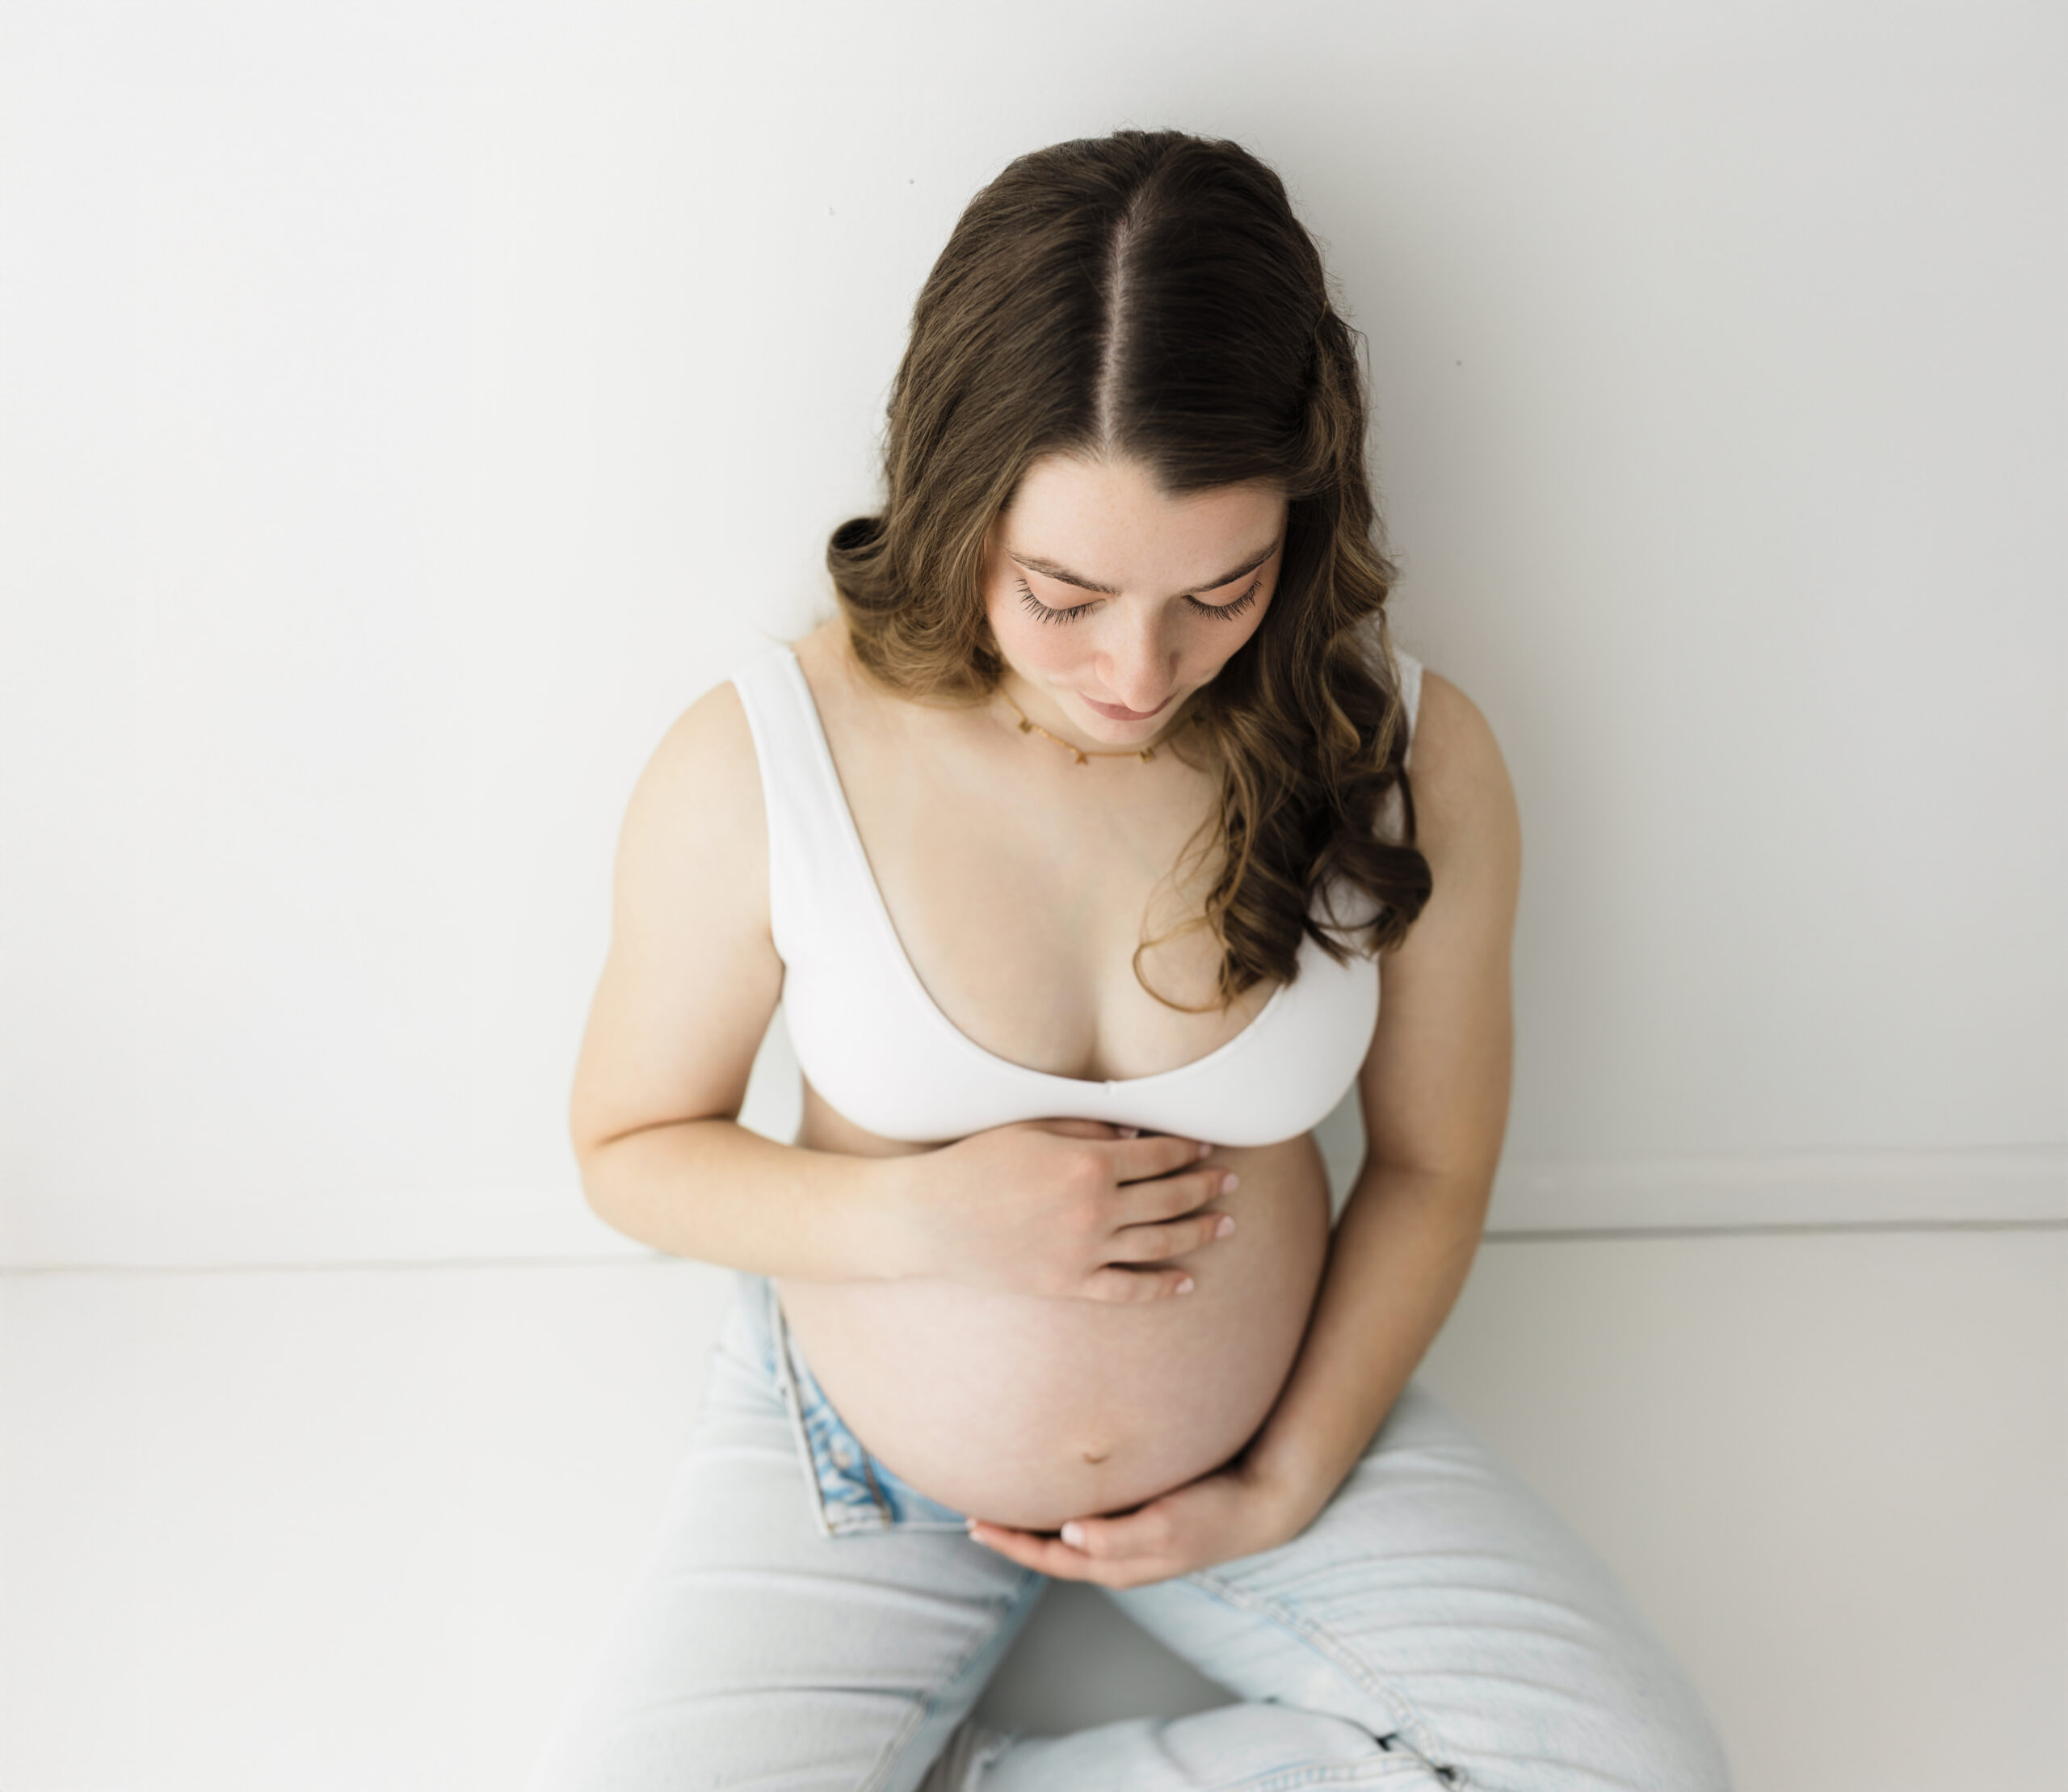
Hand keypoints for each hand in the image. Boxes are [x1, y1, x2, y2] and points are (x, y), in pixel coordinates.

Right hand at [891, 1119, 1238, 1303]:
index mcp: (1087, 1164)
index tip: (1206, 1146)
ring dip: (1198, 1233)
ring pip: (1159, 1244)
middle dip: (1205, 1188)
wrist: (930, 1220)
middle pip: (1169, 1199)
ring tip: (1226, 1225)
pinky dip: (1161, 1287)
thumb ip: (1088, 1128)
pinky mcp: (1069, 1284)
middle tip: (1230, 1182)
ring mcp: (1084, 1252)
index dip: (1186, 1149)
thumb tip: (1137, 1134)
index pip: (1155, 1157)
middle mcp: (1094, 1210)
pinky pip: (1127, 1288)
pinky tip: (1187, 1282)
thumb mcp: (1031, 1130)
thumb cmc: (977, 1164)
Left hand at [963, 1456, 1311, 1587]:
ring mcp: (1129, 1538)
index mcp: (1117, 1563)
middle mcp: (1116, 1555)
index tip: (974, 1524)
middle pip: (1050, 1552)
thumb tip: (1070, 1536)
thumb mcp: (1166, 1527)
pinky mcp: (1141, 1516)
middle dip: (1012, 1536)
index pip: (1049, 1559)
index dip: (1010, 1544)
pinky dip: (1061, 1508)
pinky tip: (1055, 1488)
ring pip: (1066, 1536)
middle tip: (973, 1513)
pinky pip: (1087, 1518)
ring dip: (1033, 1523)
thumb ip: (1118, 1536)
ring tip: (1003, 1501)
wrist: (1259, 1500)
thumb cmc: (1213, 1514)